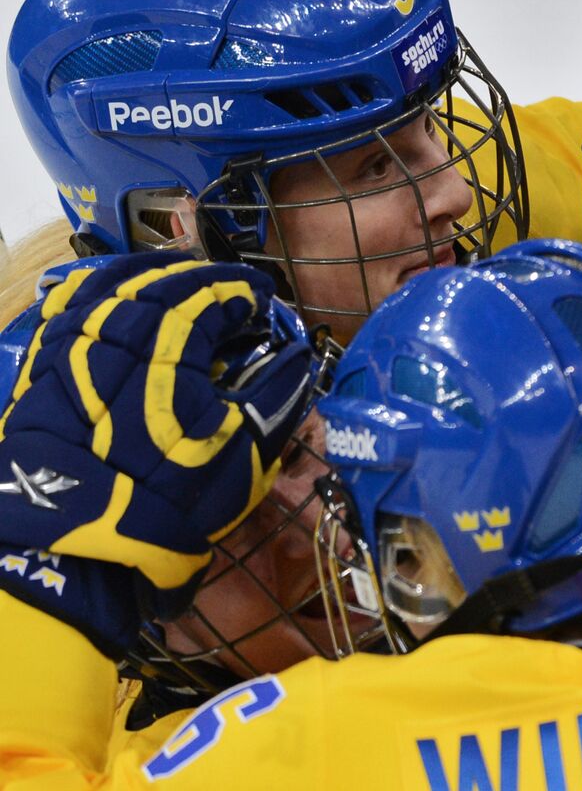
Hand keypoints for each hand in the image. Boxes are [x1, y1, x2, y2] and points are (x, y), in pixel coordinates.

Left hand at [0, 253, 314, 657]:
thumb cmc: (172, 494)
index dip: (243, 291)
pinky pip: (69, 307)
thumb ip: (278, 394)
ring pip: (110, 284)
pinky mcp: (40, 366)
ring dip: (150, 278)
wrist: (76, 545)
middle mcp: (114, 329)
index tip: (264, 301)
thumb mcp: (245, 451)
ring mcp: (70, 344)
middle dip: (200, 280)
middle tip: (226, 290)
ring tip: (174, 285)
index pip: (212, 292)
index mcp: (169, 343)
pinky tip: (110, 296)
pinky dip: (97, 292)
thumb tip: (299, 359)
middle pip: (161, 280)